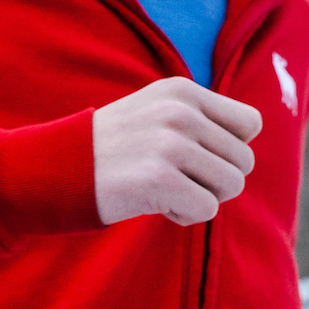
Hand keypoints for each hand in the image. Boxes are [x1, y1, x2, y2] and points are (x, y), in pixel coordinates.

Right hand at [93, 77, 261, 226]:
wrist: (58, 170)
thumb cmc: (113, 149)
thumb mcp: (156, 112)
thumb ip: (200, 118)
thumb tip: (248, 141)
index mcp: (183, 92)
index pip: (250, 124)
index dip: (230, 149)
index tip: (198, 158)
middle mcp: (180, 113)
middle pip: (243, 161)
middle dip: (216, 180)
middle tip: (179, 181)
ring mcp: (170, 145)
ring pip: (231, 185)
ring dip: (203, 198)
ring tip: (169, 192)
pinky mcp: (160, 180)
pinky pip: (207, 209)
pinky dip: (186, 216)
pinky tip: (158, 206)